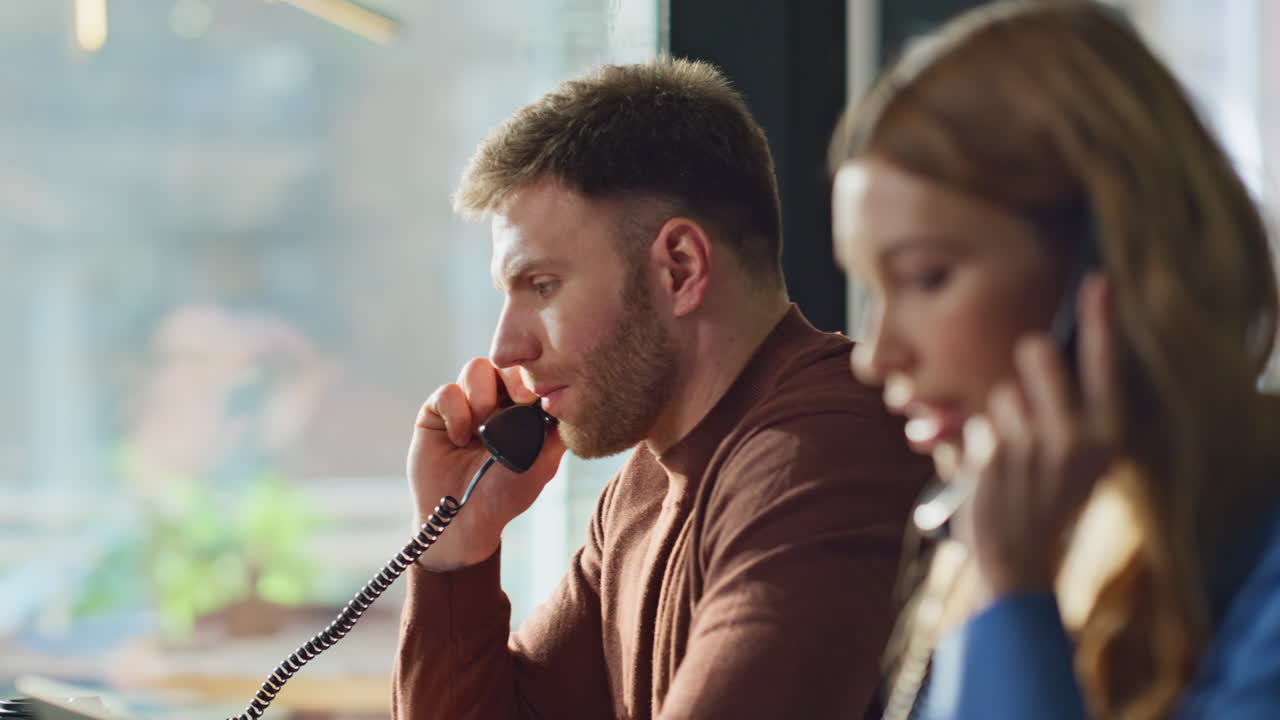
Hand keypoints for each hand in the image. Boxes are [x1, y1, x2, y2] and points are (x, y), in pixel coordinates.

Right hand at [407, 358, 566, 569]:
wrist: (460, 519)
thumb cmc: (504, 495)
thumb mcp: (542, 465)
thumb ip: (558, 433)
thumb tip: (575, 403)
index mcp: (523, 410)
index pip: (532, 375)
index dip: (537, 375)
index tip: (538, 394)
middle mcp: (495, 401)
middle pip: (505, 363)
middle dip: (513, 377)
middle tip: (519, 398)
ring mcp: (466, 403)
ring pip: (476, 368)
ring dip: (482, 395)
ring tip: (482, 430)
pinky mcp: (438, 411)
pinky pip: (447, 391)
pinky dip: (456, 412)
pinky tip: (459, 439)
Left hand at [959, 274, 1121, 597]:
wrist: (1019, 558)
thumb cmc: (1046, 496)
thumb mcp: (1080, 455)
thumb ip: (1071, 406)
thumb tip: (1046, 345)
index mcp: (1111, 432)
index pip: (1107, 362)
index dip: (1101, 318)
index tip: (1098, 278)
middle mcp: (1082, 434)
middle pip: (1038, 351)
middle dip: (1025, 364)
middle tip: (1026, 401)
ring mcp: (1038, 443)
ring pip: (1000, 388)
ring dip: (996, 413)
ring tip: (1009, 453)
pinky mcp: (997, 452)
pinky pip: (977, 419)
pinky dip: (975, 439)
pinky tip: (991, 471)